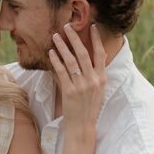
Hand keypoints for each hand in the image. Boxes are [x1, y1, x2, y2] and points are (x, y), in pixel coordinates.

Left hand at [49, 23, 105, 139]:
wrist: (82, 126)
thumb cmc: (89, 108)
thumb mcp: (99, 90)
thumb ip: (97, 74)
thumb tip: (98, 57)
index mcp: (102, 79)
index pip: (100, 54)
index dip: (96, 39)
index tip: (92, 26)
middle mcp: (93, 80)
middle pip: (83, 53)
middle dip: (75, 38)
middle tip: (67, 26)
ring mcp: (81, 86)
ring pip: (71, 61)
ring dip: (62, 46)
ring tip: (55, 36)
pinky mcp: (69, 91)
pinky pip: (61, 72)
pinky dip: (56, 61)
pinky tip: (51, 52)